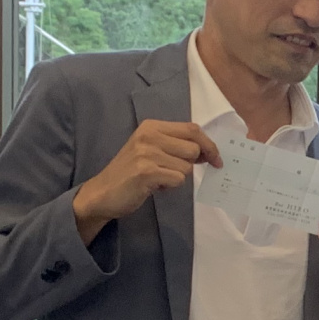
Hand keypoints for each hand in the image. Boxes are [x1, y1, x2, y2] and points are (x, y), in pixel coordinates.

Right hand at [73, 120, 220, 238]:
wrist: (102, 193)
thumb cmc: (130, 173)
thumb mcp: (151, 150)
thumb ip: (175, 146)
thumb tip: (208, 152)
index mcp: (152, 126)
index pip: (192, 129)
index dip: (209, 145)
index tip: (216, 160)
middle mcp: (149, 135)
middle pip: (193, 148)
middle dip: (190, 164)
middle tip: (173, 172)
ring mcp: (147, 152)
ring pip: (187, 166)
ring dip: (177, 177)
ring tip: (158, 178)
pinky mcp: (146, 171)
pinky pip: (178, 179)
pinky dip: (170, 187)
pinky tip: (154, 186)